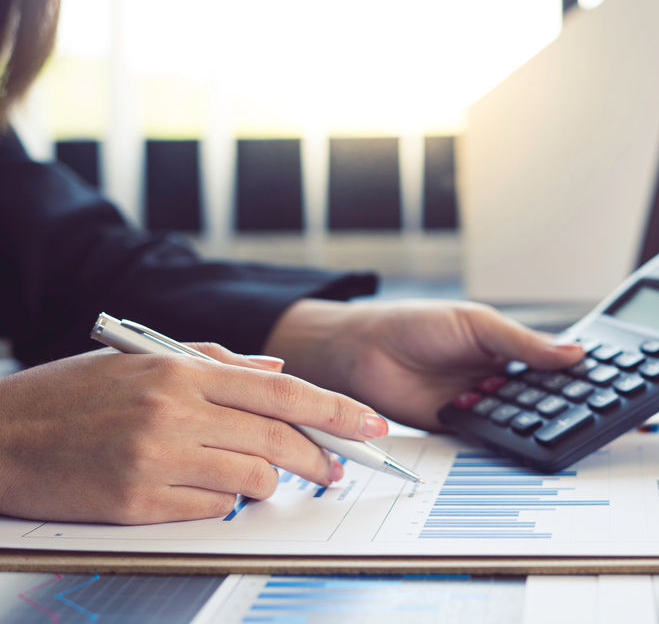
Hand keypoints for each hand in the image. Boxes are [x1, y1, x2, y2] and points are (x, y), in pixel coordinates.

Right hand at [0, 345, 388, 523]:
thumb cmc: (72, 395)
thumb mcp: (143, 361)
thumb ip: (217, 363)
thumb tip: (277, 370)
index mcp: (181, 373)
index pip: (282, 391)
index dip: (336, 409)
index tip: (373, 425)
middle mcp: (175, 414)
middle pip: (278, 440)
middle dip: (320, 458)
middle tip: (335, 469)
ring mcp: (157, 461)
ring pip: (253, 479)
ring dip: (267, 482)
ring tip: (255, 475)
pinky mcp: (139, 503)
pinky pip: (213, 509)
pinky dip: (223, 502)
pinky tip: (204, 489)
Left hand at [263, 299, 583, 429]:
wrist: (363, 351)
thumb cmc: (416, 324)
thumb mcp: (477, 325)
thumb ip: (524, 344)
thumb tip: (575, 352)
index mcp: (508, 349)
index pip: (553, 367)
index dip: (579, 378)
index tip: (607, 388)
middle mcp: (498, 379)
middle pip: (543, 399)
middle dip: (564, 406)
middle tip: (592, 414)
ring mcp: (481, 405)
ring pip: (521, 422)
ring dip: (537, 424)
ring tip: (559, 427)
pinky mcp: (460, 431)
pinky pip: (491, 441)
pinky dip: (505, 443)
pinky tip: (522, 442)